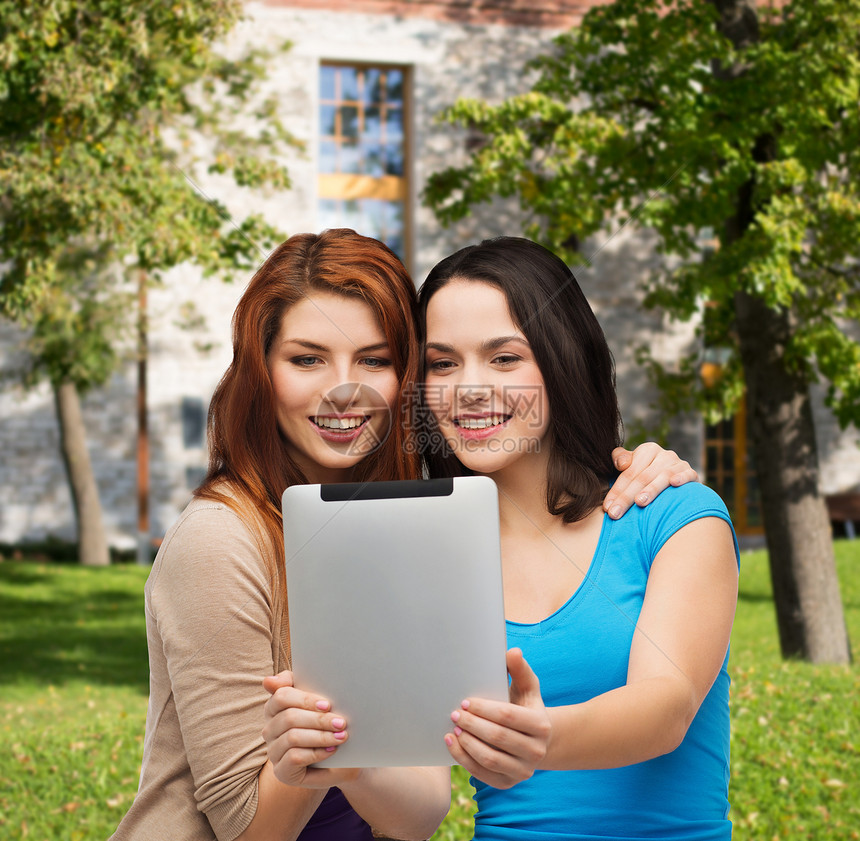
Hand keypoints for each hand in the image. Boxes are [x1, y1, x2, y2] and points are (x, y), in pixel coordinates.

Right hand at [262, 671, 360, 787]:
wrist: (340, 758)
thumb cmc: (326, 723)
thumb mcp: (317, 700)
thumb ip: (295, 682)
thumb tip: (268, 681)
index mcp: (274, 708)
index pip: (281, 697)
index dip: (305, 700)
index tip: (327, 705)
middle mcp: (269, 729)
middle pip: (289, 718)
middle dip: (318, 719)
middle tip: (341, 722)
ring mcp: (273, 751)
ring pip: (292, 737)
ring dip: (321, 736)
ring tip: (341, 736)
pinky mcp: (281, 771)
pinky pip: (294, 758)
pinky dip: (316, 752)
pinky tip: (331, 750)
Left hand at [444, 649, 550, 788]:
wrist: (534, 740)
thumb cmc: (524, 706)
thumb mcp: (526, 687)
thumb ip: (519, 669)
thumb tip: (512, 652)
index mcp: (541, 726)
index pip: (508, 716)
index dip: (484, 709)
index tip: (465, 702)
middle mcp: (536, 752)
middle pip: (497, 737)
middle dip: (472, 725)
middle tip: (454, 714)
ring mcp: (523, 771)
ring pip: (489, 758)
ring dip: (466, 744)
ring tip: (452, 729)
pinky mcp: (508, 783)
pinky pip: (483, 774)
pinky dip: (464, 759)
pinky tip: (452, 744)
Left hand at [604, 443, 697, 518]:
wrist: (677, 479)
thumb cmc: (648, 475)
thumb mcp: (634, 467)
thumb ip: (622, 461)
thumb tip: (620, 463)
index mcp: (647, 450)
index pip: (628, 472)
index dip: (616, 490)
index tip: (607, 507)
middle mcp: (663, 455)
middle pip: (642, 477)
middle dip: (627, 497)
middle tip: (615, 513)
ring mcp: (678, 463)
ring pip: (662, 477)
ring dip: (651, 490)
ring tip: (640, 503)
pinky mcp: (691, 473)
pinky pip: (687, 474)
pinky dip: (681, 478)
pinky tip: (674, 483)